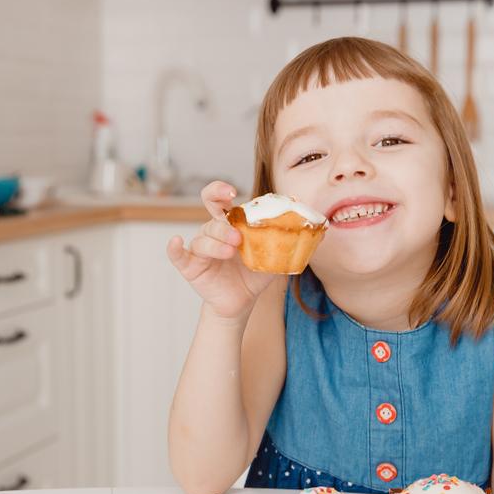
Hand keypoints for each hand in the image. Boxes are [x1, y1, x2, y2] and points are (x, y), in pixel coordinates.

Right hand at [167, 181, 276, 320]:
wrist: (242, 302)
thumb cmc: (255, 275)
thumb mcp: (274, 257)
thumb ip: (288, 242)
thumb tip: (319, 229)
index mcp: (229, 224)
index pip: (218, 200)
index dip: (220, 190)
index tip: (232, 191)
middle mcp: (212, 233)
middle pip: (212, 220)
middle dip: (224, 226)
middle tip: (238, 237)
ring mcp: (200, 250)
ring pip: (201, 239)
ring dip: (214, 243)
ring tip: (230, 252)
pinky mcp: (191, 267)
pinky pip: (177, 255)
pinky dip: (174, 248)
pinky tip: (175, 241)